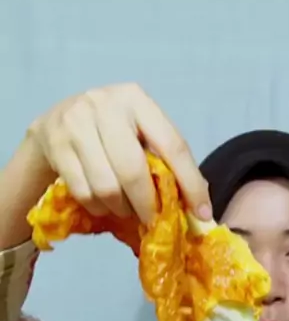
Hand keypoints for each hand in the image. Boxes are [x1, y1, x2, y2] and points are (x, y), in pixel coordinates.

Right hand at [27, 83, 210, 224]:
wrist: (55, 123)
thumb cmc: (110, 134)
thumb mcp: (138, 134)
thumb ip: (164, 161)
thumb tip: (197, 210)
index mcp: (136, 100)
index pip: (172, 145)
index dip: (190, 183)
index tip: (201, 213)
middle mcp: (105, 105)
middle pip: (133, 171)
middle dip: (147, 205)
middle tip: (153, 220)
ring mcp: (76, 124)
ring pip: (107, 187)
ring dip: (121, 208)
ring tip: (126, 209)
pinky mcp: (56, 146)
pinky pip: (85, 193)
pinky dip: (99, 207)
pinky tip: (103, 204)